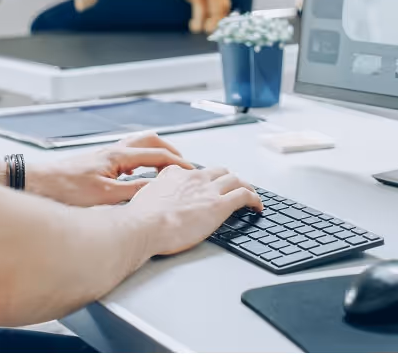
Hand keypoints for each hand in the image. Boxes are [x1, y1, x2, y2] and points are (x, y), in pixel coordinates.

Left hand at [23, 133, 192, 206]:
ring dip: (155, 153)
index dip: (179, 164)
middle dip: (171, 152)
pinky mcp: (97, 163)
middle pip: (151, 141)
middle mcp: (113, 151)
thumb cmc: (64, 189)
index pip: (158, 155)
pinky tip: (138, 176)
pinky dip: (141, 160)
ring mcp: (104, 155)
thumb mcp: (105, 197)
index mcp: (118, 156)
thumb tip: (157, 192)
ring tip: (166, 168)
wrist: (36, 184)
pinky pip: (127, 155)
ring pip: (138, 145)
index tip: (193, 172)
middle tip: (184, 165)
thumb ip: (134, 193)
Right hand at [128, 165, 262, 255]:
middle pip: (219, 171)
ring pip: (235, 179)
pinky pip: (244, 195)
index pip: (195, 171)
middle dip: (227, 179)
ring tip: (249, 195)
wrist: (144, 226)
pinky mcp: (220, 204)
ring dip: (245, 186)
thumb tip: (153, 199)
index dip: (204, 180)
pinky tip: (257, 207)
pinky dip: (254, 199)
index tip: (206, 187)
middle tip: (232, 188)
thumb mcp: (143, 197)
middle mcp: (194, 178)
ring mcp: (209, 190)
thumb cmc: (140, 219)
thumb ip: (153, 194)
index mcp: (175, 175)